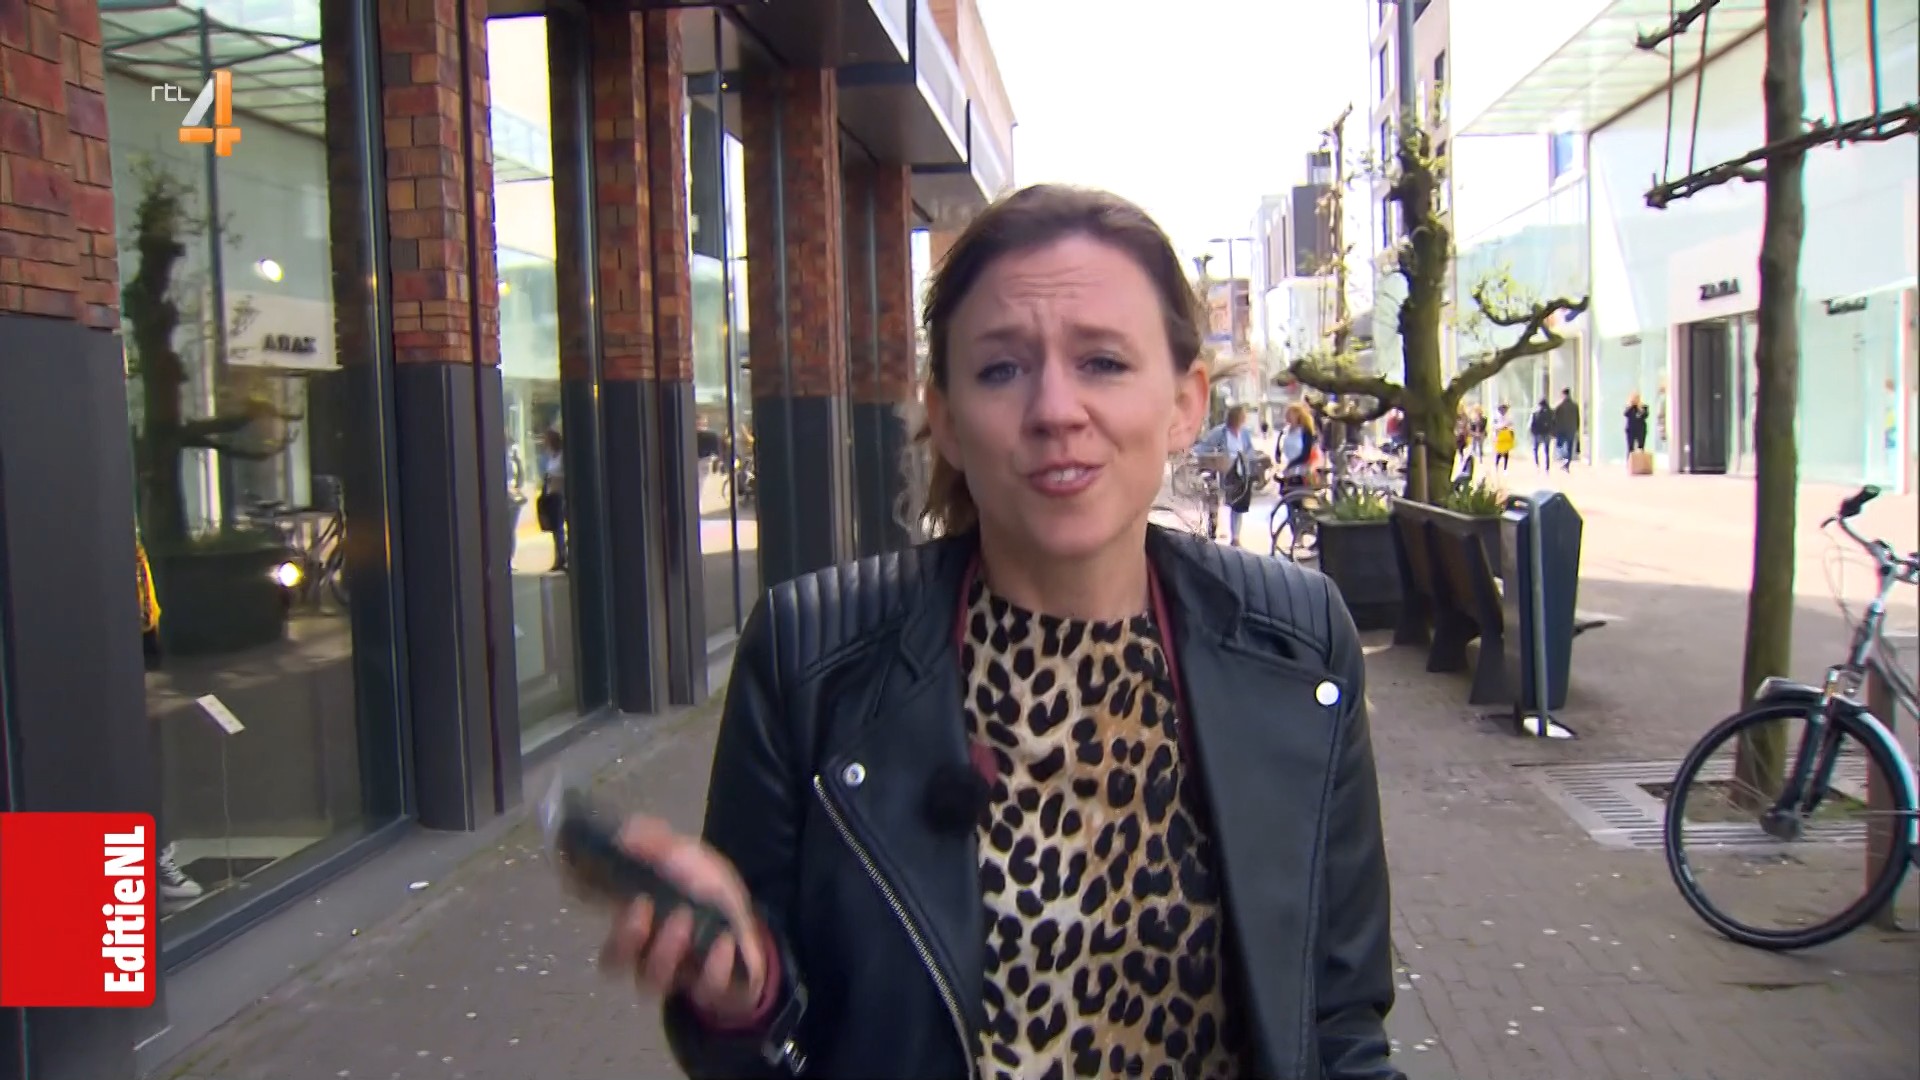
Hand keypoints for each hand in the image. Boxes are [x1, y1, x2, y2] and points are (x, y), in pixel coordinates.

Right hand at [598, 816, 767, 1022]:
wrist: (747, 921)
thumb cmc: (705, 889)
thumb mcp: (686, 856)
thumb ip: (657, 843)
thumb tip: (626, 832)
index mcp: (635, 923)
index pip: (599, 925)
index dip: (589, 907)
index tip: (596, 887)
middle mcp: (647, 955)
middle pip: (615, 962)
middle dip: (624, 937)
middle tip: (643, 907)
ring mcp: (677, 976)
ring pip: (652, 981)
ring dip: (666, 949)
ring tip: (685, 917)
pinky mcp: (710, 989)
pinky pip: (705, 990)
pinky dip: (714, 966)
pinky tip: (724, 941)